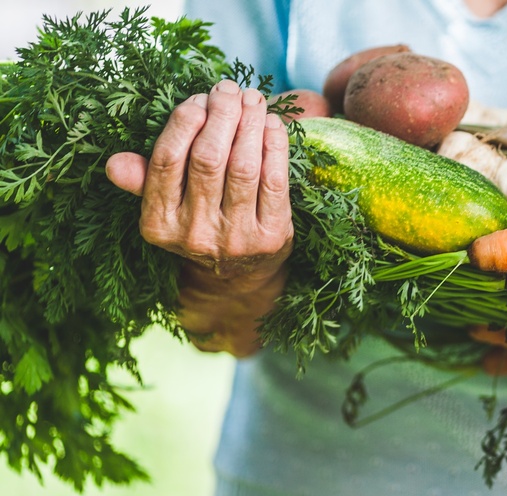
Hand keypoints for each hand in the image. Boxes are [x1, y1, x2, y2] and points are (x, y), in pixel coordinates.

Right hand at [106, 80, 293, 356]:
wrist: (238, 280)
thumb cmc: (198, 226)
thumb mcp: (164, 210)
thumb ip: (143, 182)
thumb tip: (114, 163)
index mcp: (158, 225)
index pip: (167, 161)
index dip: (184, 122)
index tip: (198, 99)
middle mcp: (195, 234)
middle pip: (208, 158)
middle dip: (220, 114)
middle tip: (228, 89)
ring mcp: (236, 238)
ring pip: (243, 166)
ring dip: (250, 124)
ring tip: (253, 98)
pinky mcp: (273, 237)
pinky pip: (275, 181)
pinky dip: (275, 147)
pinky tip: (273, 124)